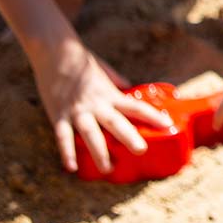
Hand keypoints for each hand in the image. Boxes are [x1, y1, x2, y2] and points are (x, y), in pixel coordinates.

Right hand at [33, 39, 172, 173]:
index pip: (136, 107)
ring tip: (108, 169)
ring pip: (90, 134)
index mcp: (111, 94)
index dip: (153, 116)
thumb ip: (118, 82)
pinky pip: (63, 136)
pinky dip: (67, 152)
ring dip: (99, 152)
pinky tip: (71, 167)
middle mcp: (97, 104)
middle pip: (116, 123)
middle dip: (128, 137)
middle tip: (141, 151)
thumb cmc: (82, 61)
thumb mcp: (105, 71)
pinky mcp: (58, 115)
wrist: (54, 52)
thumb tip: (130, 88)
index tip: (167, 125)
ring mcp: (77, 110)